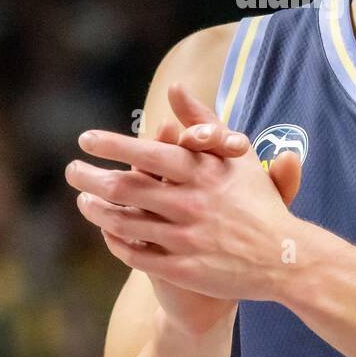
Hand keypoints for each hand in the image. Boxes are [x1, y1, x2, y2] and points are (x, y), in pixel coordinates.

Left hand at [68, 86, 303, 302]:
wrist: (284, 258)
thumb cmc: (257, 200)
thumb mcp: (236, 155)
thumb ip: (203, 119)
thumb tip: (175, 87)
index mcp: (202, 173)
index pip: (147, 153)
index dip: (112, 146)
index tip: (86, 140)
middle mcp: (191, 203)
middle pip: (126, 188)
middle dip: (90, 178)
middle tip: (71, 171)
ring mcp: (185, 239)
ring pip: (125, 223)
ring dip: (96, 210)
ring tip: (83, 200)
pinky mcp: (183, 269)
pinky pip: (135, 255)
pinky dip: (115, 241)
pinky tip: (107, 231)